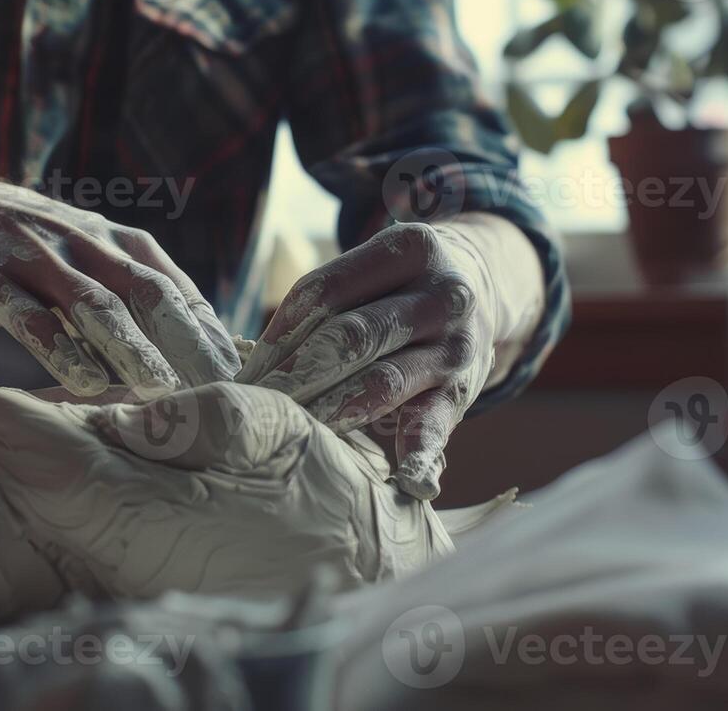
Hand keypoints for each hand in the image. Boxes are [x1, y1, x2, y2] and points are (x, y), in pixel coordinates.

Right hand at [0, 179, 240, 397]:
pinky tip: (86, 382)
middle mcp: (87, 244)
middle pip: (146, 292)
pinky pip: (30, 317)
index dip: (207, 327)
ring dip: (130, 347)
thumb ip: (146, 296)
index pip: (176, 286)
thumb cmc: (48, 252)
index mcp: (122, 242)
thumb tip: (209, 348)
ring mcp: (39, 259)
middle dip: (184, 337)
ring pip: (93, 304)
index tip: (237, 369)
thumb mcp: (101, 258)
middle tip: (215, 383)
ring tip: (161, 388)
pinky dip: (60, 348)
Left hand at [236, 222, 499, 499]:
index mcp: (409, 249)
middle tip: (255, 406)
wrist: (483, 295)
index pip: (324, 292)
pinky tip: (403, 477)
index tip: (245, 370)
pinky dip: (420, 453)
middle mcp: (441, 295)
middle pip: (350, 336)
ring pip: (383, 381)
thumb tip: (253, 359)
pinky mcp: (463, 394)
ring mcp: (456, 347)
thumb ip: (323, 302)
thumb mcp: (374, 271)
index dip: (278, 333)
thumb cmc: (398, 289)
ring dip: (330, 410)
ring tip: (290, 432)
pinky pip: (437, 425)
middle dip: (295, 375)